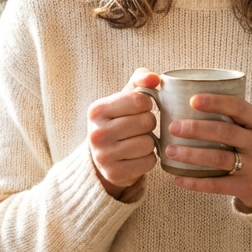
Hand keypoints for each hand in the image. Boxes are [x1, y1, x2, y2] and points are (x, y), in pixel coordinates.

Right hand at [88, 68, 160, 198]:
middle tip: (139, 128)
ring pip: (148, 143)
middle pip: (146, 122)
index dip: (147, 104)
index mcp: (97, 110)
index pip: (140, 100)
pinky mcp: (114, 174)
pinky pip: (149, 162)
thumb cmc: (118, 121)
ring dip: (149, 142)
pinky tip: (137, 156)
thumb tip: (155, 78)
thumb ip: (140, 81)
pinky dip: (148, 159)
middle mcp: (96, 133)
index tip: (140, 109)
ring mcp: (103, 156)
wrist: (101, 158)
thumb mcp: (123, 99)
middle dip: (149, 124)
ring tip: (137, 141)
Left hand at [166, 94, 251, 210]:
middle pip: (225, 133)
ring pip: (219, 159)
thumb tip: (186, 100)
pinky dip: (195, 182)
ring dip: (191, 155)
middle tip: (172, 127)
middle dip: (196, 129)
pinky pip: (217, 185)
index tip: (192, 100)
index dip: (216, 102)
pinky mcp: (247, 187)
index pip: (239, 107)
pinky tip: (177, 178)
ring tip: (170, 151)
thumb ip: (230, 116)